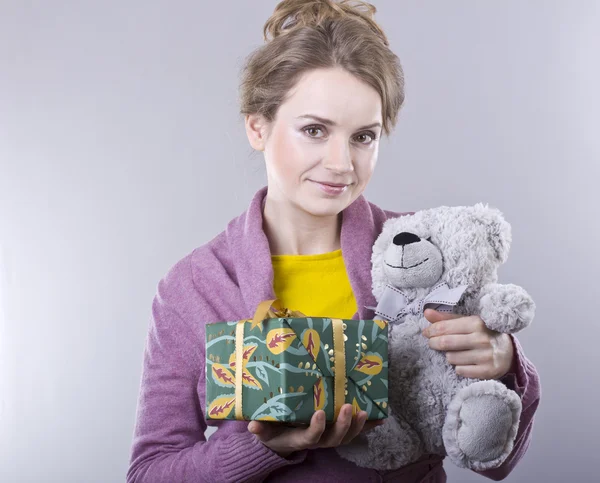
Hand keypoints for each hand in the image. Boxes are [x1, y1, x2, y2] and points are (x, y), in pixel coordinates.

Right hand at [247, 404, 383, 457]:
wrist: (283, 439)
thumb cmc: (273, 431)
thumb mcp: (265, 430)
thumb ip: (261, 428)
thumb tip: (252, 425)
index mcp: (301, 438)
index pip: (312, 437)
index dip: (317, 427)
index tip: (321, 413)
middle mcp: (319, 440)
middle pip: (335, 438)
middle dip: (344, 425)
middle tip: (350, 408)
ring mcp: (330, 436)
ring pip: (347, 436)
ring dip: (358, 426)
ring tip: (365, 412)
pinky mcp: (337, 431)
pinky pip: (355, 431)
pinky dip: (369, 426)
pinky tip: (381, 416)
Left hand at [422, 309, 515, 379]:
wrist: (508, 351)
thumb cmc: (483, 333)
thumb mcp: (468, 322)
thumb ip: (447, 318)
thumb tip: (426, 313)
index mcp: (476, 323)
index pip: (444, 327)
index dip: (431, 330)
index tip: (426, 333)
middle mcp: (482, 339)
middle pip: (445, 343)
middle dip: (434, 343)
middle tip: (432, 343)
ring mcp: (486, 356)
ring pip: (451, 358)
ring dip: (448, 356)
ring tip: (455, 352)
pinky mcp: (488, 371)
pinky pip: (460, 370)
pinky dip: (458, 367)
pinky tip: (464, 362)